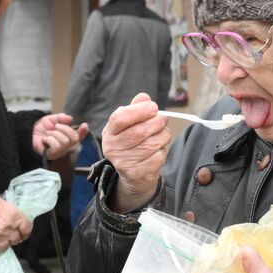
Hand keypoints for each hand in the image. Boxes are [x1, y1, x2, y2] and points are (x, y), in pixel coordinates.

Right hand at [0, 196, 31, 252]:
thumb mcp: (3, 205)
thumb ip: (12, 215)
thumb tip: (17, 223)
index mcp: (14, 216)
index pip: (27, 229)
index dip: (25, 232)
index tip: (23, 233)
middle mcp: (8, 229)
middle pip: (17, 239)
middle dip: (13, 237)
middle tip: (7, 233)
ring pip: (6, 246)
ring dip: (3, 242)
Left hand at [33, 113, 88, 159]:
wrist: (28, 133)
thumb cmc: (40, 128)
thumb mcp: (51, 119)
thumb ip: (60, 118)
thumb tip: (70, 118)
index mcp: (66, 137)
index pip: (79, 136)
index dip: (83, 132)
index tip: (84, 125)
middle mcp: (65, 145)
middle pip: (74, 138)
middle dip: (65, 129)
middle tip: (56, 126)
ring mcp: (59, 151)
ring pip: (65, 142)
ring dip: (55, 134)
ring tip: (48, 134)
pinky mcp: (52, 155)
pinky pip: (56, 146)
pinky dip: (49, 139)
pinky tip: (45, 140)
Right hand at [101, 92, 169, 210]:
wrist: (132, 174)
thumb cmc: (131, 144)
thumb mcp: (128, 125)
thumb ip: (135, 109)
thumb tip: (144, 97)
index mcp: (109, 133)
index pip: (120, 118)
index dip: (139, 110)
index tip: (153, 107)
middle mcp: (113, 148)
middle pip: (140, 131)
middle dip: (157, 122)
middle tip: (163, 120)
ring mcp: (124, 163)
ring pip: (153, 143)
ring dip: (163, 135)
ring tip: (161, 135)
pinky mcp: (138, 174)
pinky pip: (158, 156)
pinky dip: (162, 150)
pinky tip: (157, 150)